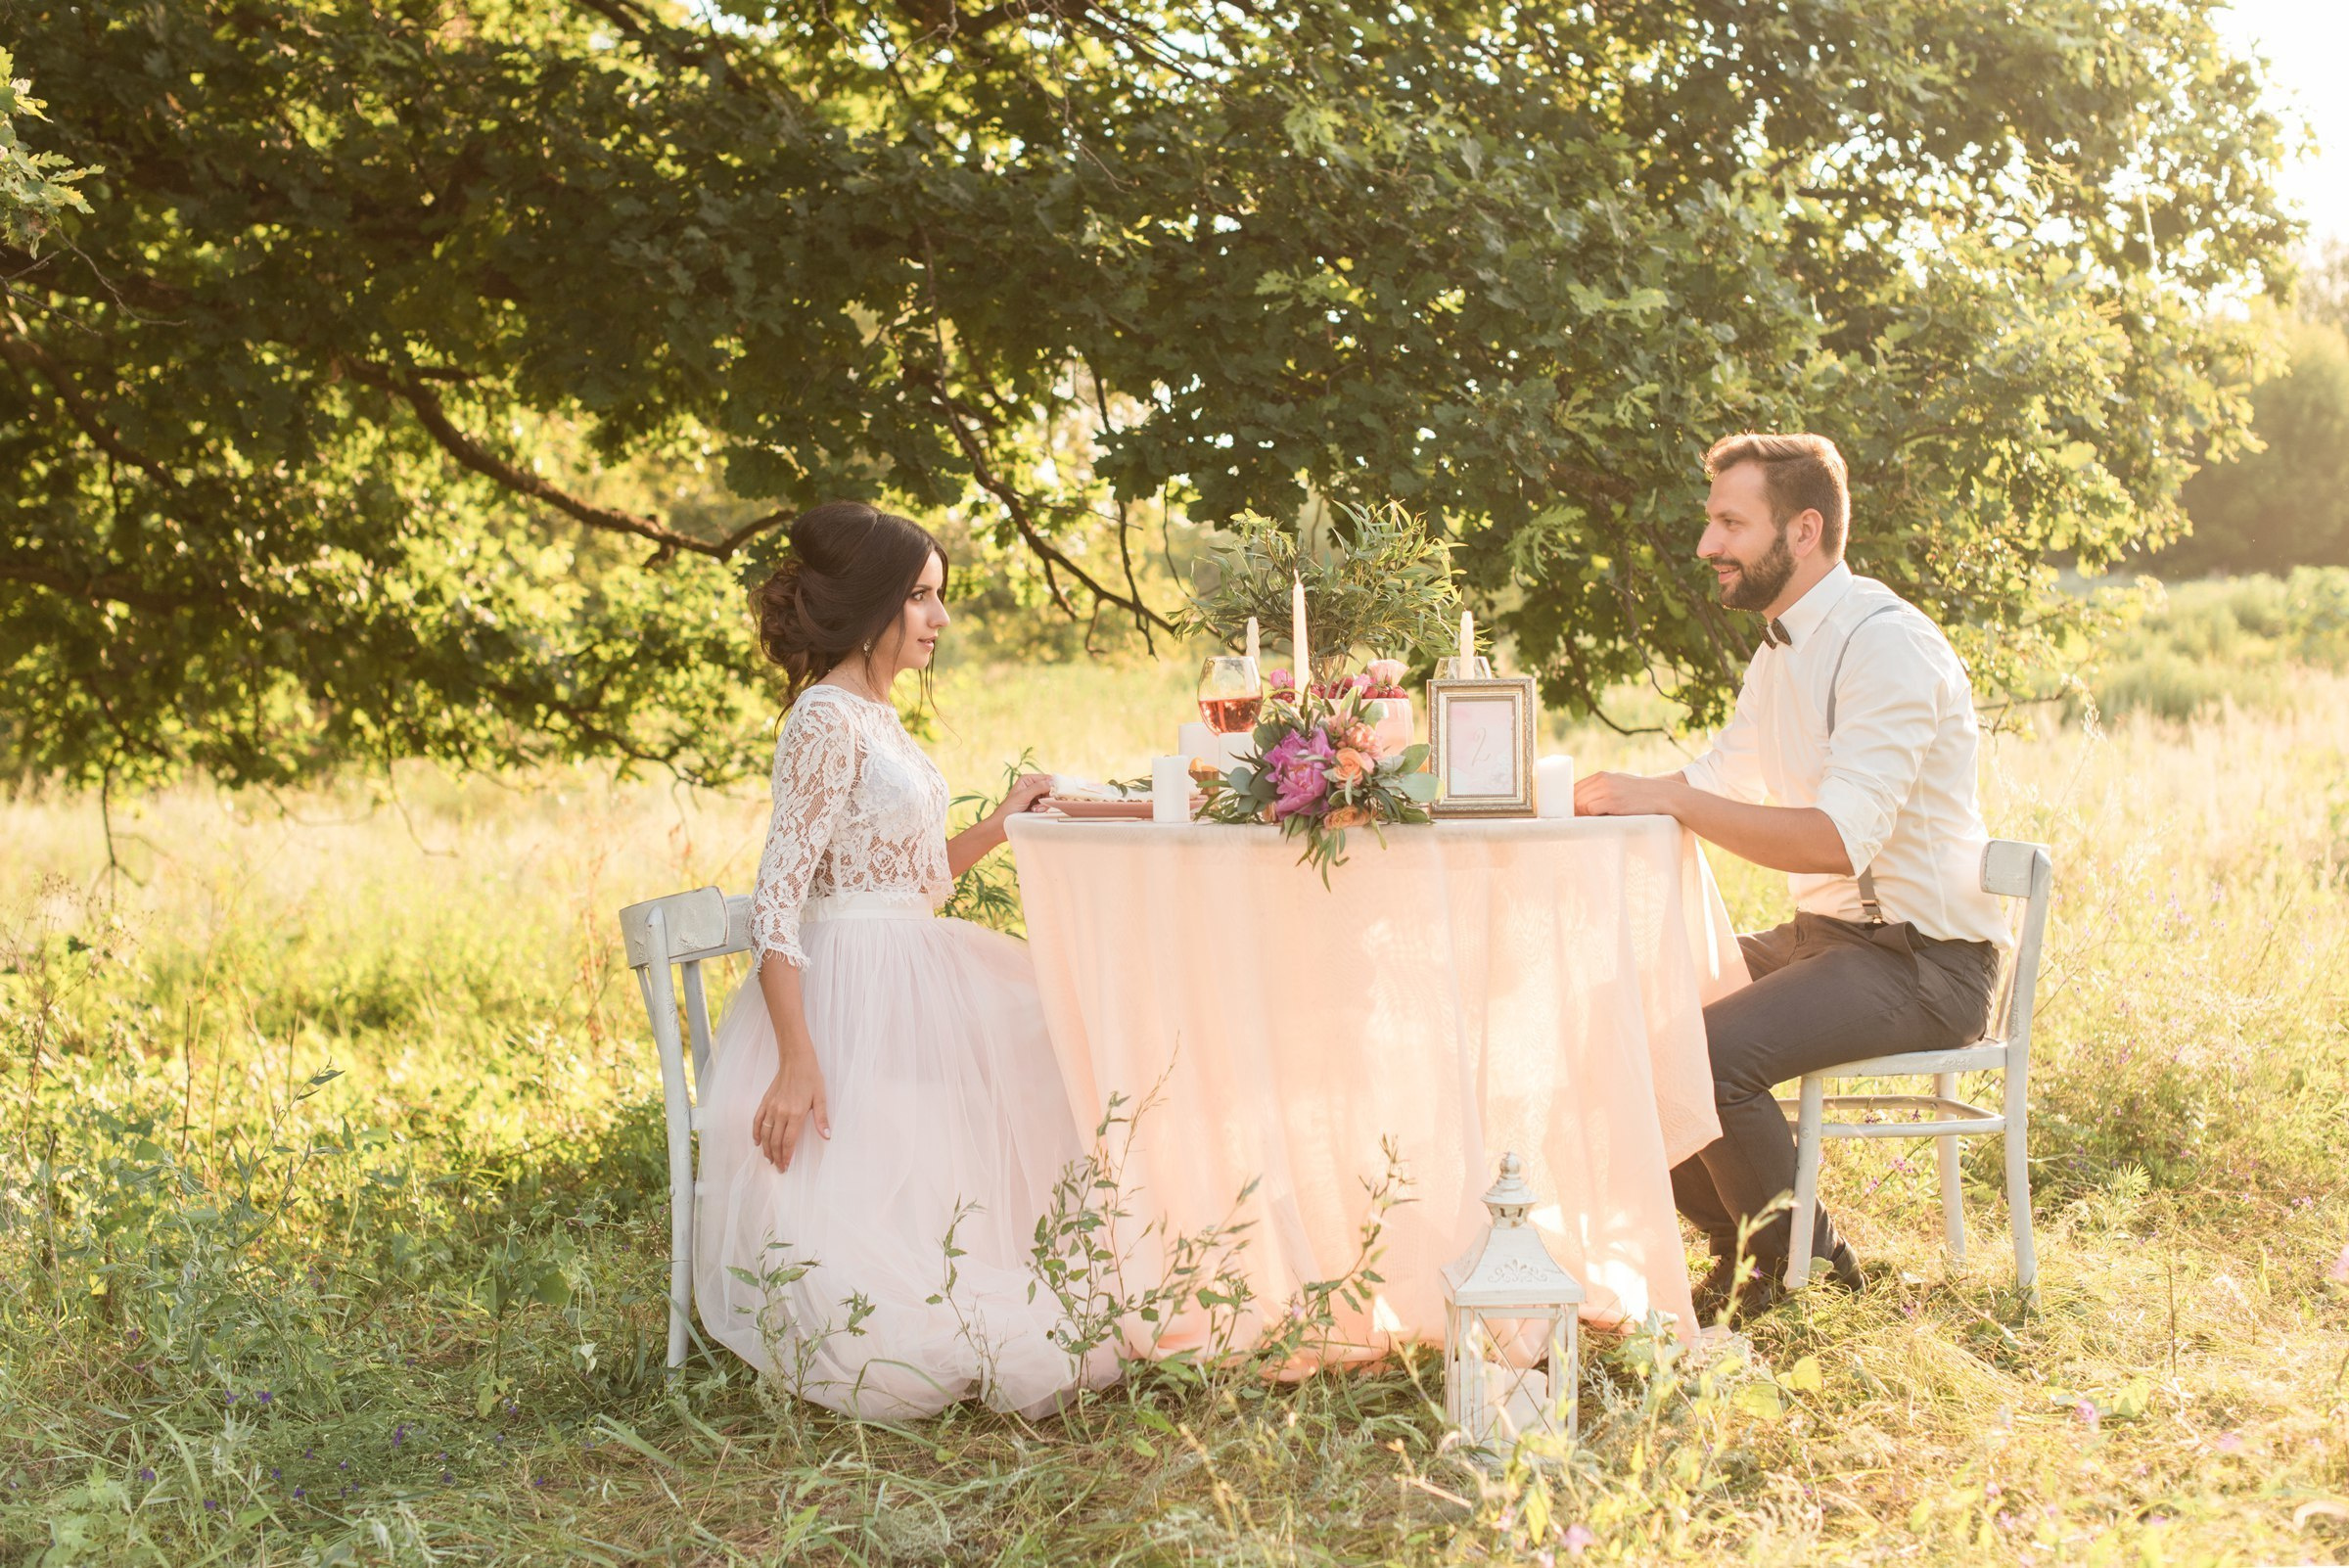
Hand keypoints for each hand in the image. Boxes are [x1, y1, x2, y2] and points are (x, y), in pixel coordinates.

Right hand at [751, 1047, 829, 1171]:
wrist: (796, 1060)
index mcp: (795, 1113)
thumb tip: (826, 1136)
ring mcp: (771, 1107)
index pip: (788, 1141)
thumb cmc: (811, 1078)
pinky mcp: (765, 1101)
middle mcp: (781, 1112)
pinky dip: (756, 1132)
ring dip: (766, 1148)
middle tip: (778, 1168)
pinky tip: (757, 1142)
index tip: (786, 1166)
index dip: (787, 1156)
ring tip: (769, 1159)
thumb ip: (822, 1118)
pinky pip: (757, 1120)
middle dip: (776, 1156)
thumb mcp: (821, 1097)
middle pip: (775, 1141)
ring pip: (765, 1133)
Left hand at [992, 772, 1054, 819]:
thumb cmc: (1009, 808)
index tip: (1053, 795)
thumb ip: (1037, 788)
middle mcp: (1032, 785)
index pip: (1047, 778)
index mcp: (1028, 779)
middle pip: (1050, 788)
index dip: (1052, 786)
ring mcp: (1035, 795)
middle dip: (1047, 798)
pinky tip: (1035, 812)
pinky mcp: (1036, 804)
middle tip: (1039, 805)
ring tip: (1035, 810)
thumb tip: (1052, 781)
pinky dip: (1042, 809)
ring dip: (1044, 805)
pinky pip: (1046, 805)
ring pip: (1049, 798)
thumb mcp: (1023, 796)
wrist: (1003, 823)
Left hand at [1574, 770, 1682, 818]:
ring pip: (1581, 804)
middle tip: (1580, 821)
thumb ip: (1601, 789)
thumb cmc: (1639, 793)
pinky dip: (1591, 817)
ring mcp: (1608, 790)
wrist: (1662, 795)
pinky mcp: (1613, 802)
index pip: (1575, 788)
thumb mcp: (1618, 784)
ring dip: (1583, 815)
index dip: (1571, 802)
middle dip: (1574, 810)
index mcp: (1601, 776)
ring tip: (1592, 821)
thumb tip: (1580, 804)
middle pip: (1575, 797)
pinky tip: (1600, 820)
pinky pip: (1591, 810)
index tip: (1573, 813)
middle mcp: (1602, 780)